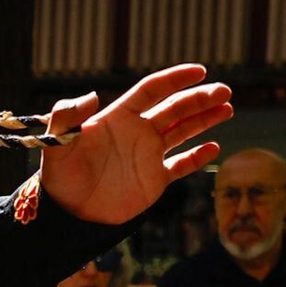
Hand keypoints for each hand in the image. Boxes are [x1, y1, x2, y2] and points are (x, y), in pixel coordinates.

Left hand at [38, 65, 232, 224]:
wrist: (67, 214)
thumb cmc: (59, 177)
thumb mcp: (58, 144)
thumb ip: (68, 116)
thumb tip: (92, 95)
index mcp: (118, 118)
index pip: (152, 90)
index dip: (175, 79)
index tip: (199, 71)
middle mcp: (137, 132)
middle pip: (175, 108)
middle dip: (200, 99)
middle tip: (224, 92)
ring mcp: (147, 155)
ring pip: (183, 131)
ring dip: (205, 119)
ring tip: (227, 109)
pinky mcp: (153, 180)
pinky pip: (181, 165)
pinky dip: (198, 157)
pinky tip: (214, 147)